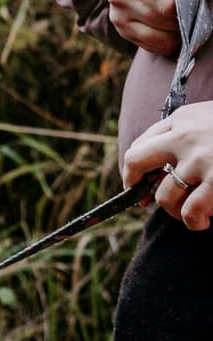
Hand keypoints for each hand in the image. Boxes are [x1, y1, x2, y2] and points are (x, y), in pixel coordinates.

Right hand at [108, 0, 212, 53]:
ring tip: (175, 4)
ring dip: (180, 26)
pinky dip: (172, 36)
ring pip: (165, 40)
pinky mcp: (124, 32)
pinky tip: (168, 17)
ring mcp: (119, 18)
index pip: (167, 6)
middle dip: (186, 11)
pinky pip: (159, 48)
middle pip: (167, 23)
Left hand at [126, 104, 212, 228]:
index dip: (135, 167)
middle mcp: (185, 136)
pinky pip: (190, 212)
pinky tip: (205, 221)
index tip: (139, 181)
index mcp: (184, 118)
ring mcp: (200, 160)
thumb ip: (191, 132)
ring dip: (174, 211)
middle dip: (136, 185)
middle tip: (144, 202)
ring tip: (191, 214)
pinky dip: (194, 222)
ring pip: (164, 195)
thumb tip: (166, 164)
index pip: (142, 142)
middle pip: (136, 161)